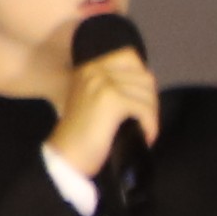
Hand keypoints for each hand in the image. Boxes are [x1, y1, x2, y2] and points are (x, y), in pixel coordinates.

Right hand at [52, 39, 160, 180]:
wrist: (65, 158)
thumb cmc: (80, 136)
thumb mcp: (91, 100)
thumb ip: (112, 87)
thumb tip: (145, 87)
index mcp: (88, 68)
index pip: (130, 57)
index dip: (142, 80)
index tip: (140, 102)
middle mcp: (94, 70)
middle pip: (144, 76)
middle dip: (150, 100)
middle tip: (144, 121)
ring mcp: (103, 84)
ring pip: (147, 93)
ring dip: (151, 115)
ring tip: (143, 131)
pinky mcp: (112, 101)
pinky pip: (145, 109)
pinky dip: (150, 125)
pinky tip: (145, 136)